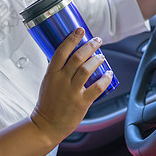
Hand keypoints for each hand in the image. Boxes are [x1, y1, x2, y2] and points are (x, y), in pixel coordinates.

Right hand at [30, 28, 112, 144]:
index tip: (79, 30)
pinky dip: (105, 79)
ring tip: (101, 56)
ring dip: (97, 60)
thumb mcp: (48, 82)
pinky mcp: (81, 102)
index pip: (61, 51)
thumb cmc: (47, 103)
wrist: (46, 124)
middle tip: (97, 41)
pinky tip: (109, 74)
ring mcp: (71, 91)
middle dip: (89, 46)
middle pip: (77, 58)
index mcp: (51, 74)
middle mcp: (61, 81)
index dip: (71, 39)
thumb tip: (70, 56)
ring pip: (86, 70)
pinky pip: (96, 88)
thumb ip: (58, 70)